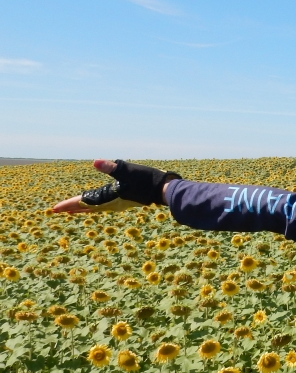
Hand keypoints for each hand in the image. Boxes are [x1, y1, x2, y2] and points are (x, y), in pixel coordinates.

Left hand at [52, 159, 179, 213]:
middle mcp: (112, 203)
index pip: (84, 201)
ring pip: (96, 207)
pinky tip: (97, 204)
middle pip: (88, 207)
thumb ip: (111, 166)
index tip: (55, 209)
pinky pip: (104, 205)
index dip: (69, 204)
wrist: (164, 190)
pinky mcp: (125, 201)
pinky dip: (95, 206)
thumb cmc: (147, 180)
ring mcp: (119, 203)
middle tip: (59, 210)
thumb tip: (95, 162)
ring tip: (73, 210)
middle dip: (73, 207)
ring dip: (84, 208)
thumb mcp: (128, 170)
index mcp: (109, 196)